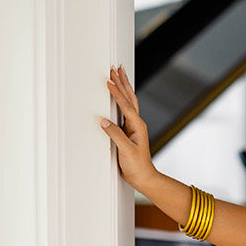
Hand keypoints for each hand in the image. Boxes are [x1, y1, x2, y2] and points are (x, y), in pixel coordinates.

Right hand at [100, 64, 155, 191]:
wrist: (143, 177)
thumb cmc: (137, 166)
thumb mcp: (125, 150)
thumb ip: (115, 134)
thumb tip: (102, 120)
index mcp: (137, 126)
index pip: (125, 105)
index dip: (117, 93)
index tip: (109, 81)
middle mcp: (136, 123)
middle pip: (129, 97)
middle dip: (122, 82)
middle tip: (116, 67)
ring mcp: (133, 126)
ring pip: (128, 101)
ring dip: (123, 87)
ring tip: (119, 73)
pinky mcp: (128, 131)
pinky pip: (124, 110)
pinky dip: (121, 99)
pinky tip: (118, 95)